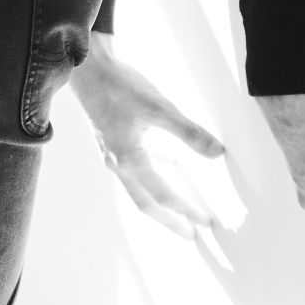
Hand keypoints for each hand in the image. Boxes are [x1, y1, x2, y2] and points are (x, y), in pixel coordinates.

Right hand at [72, 34, 226, 238]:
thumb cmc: (119, 87)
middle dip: (169, 221)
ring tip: (177, 209)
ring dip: (159, 202)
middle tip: (189, 235)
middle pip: (146, 204)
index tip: (204, 223)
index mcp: (130, 160)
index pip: (164, 195)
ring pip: (137, 189)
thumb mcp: (159, 108)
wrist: (87, 69)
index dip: (186, 211)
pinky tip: (166, 164)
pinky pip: (133, 169)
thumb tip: (216, 153)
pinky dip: (151, 175)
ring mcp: (111, 155)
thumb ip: (188, 132)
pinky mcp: (110, 142)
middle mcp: (118, 164)